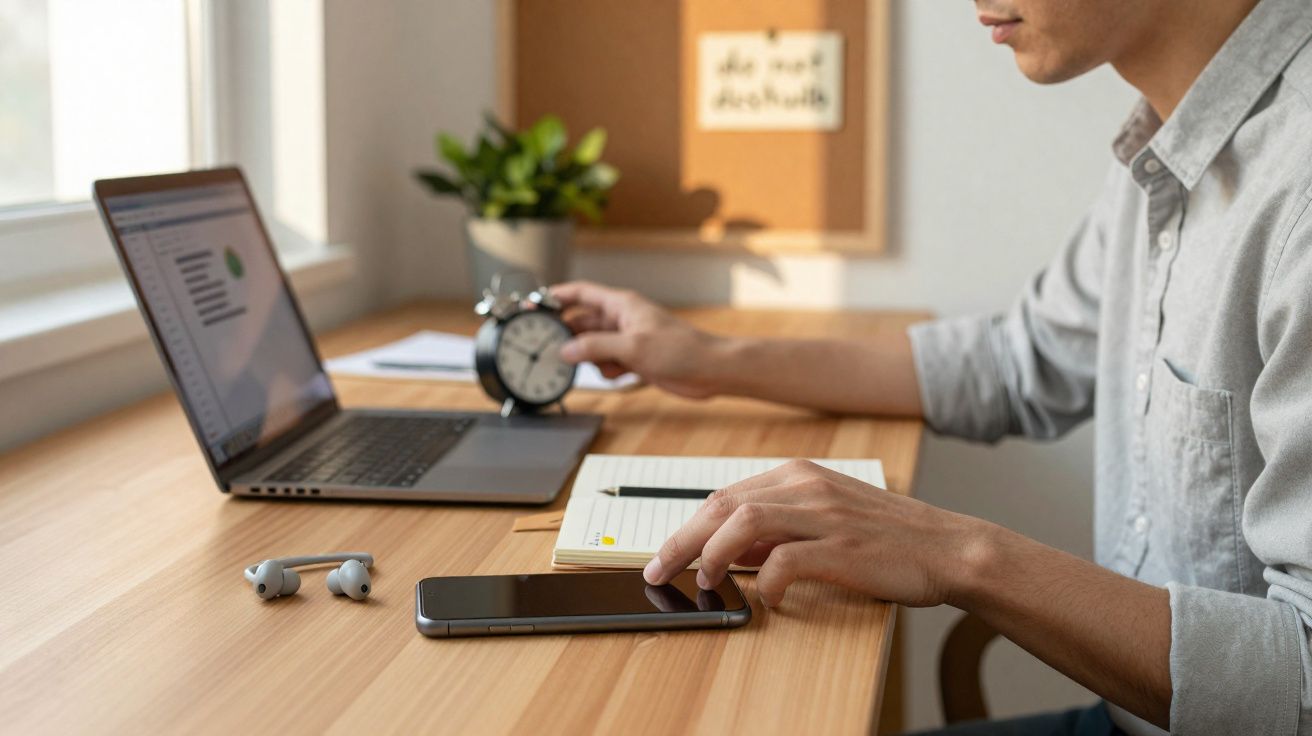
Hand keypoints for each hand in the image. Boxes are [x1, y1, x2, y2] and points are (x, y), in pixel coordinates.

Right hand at [552, 281, 730, 398]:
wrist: (709, 370)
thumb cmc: (681, 350)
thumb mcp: (632, 347)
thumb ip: (594, 347)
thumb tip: (565, 349)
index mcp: (621, 305)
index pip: (581, 293)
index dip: (556, 296)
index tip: (534, 306)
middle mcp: (622, 319)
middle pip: (582, 323)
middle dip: (568, 336)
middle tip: (550, 348)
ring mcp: (628, 339)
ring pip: (593, 346)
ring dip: (590, 358)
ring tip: (601, 365)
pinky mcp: (634, 358)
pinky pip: (607, 362)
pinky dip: (608, 370)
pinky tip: (620, 375)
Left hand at [642, 459, 986, 607]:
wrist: (949, 547)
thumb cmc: (887, 537)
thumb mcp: (826, 517)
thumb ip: (778, 528)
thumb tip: (728, 552)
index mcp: (798, 474)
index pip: (724, 495)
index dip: (688, 526)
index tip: (665, 553)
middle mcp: (806, 487)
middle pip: (722, 505)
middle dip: (681, 541)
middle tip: (658, 571)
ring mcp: (824, 515)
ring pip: (743, 523)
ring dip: (712, 555)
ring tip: (705, 582)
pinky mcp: (842, 548)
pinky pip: (784, 561)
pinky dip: (765, 581)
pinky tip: (767, 597)